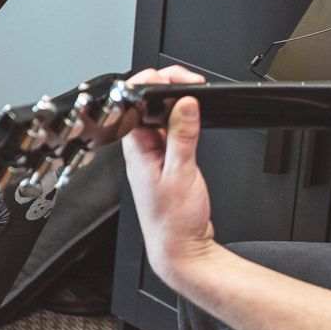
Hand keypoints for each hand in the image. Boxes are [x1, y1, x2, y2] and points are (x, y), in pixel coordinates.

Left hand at [119, 65, 219, 288]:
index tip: (177, 79)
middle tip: (193, 82)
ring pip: (160, 118)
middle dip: (168, 87)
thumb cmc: (173, 223)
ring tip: (195, 93)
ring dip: (176, 103)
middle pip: (147, 107)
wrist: (180, 251)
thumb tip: (185, 104)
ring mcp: (153, 156)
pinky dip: (182, 120)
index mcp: (136, 150)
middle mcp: (141, 151)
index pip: (136, 105)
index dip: (153, 85)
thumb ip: (182, 136)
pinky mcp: (167, 162)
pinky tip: (192, 118)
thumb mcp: (181, 174)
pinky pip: (171, 132)